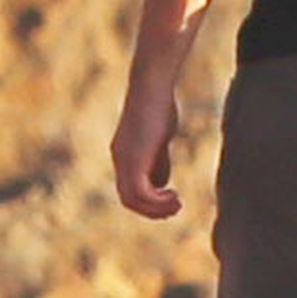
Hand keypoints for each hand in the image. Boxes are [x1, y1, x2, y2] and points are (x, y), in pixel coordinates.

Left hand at [111, 72, 181, 217]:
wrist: (151, 87)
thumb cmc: (159, 107)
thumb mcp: (158, 139)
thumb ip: (158, 161)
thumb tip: (161, 185)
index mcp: (124, 156)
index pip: (129, 191)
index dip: (149, 203)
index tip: (171, 200)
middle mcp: (119, 160)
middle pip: (128, 200)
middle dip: (153, 210)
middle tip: (177, 207)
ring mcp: (124, 160)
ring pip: (132, 200)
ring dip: (156, 208)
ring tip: (177, 204)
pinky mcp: (134, 158)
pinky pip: (141, 192)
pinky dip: (157, 200)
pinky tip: (174, 193)